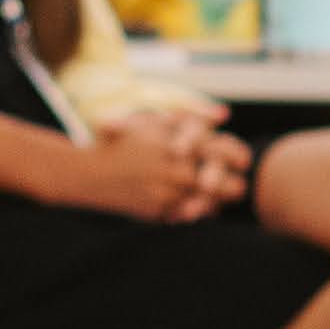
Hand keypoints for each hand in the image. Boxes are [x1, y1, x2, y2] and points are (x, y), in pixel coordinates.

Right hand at [69, 103, 249, 225]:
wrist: (88, 174)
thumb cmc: (121, 142)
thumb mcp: (152, 122)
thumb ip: (189, 118)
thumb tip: (224, 113)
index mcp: (177, 142)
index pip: (223, 151)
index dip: (238, 157)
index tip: (241, 161)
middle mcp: (175, 168)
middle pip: (225, 184)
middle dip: (233, 184)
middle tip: (236, 185)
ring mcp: (167, 192)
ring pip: (209, 204)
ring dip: (215, 201)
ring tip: (215, 198)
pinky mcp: (158, 211)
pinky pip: (188, 215)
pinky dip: (193, 211)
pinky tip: (192, 206)